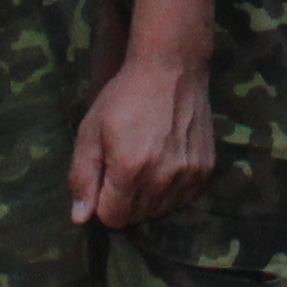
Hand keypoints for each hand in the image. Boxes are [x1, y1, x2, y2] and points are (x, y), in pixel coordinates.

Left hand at [71, 44, 214, 229]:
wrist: (172, 67)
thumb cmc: (125, 96)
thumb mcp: (90, 131)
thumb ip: (82, 177)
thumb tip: (80, 218)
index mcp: (129, 169)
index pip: (112, 218)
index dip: (102, 203)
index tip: (105, 179)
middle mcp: (162, 177)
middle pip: (137, 218)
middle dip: (125, 201)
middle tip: (124, 168)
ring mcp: (188, 174)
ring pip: (161, 211)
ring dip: (149, 198)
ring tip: (147, 164)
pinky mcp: (206, 168)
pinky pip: (184, 199)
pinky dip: (172, 190)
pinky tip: (167, 163)